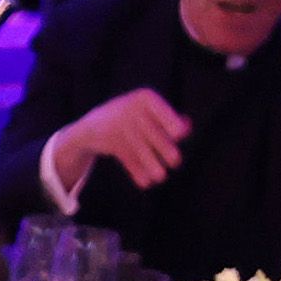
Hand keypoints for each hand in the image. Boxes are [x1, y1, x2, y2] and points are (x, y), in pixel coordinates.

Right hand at [45, 87, 192, 197]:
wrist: (94, 123)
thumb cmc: (134, 115)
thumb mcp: (150, 111)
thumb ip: (169, 119)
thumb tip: (186, 129)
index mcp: (144, 97)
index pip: (159, 110)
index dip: (169, 121)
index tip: (179, 134)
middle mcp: (129, 109)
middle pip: (150, 131)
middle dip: (163, 147)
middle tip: (176, 162)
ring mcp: (116, 125)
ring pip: (137, 146)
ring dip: (149, 162)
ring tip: (160, 177)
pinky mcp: (107, 142)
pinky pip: (124, 157)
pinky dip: (135, 170)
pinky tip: (144, 182)